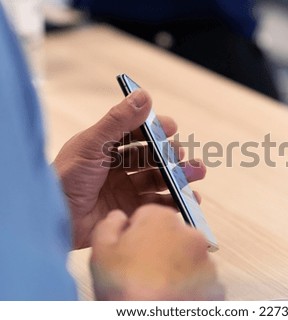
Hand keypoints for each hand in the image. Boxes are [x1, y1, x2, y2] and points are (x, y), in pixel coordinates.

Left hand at [53, 89, 205, 248]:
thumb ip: (118, 120)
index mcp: (105, 147)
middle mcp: (117, 168)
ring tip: (196, 174)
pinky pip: (157, 205)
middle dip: (172, 156)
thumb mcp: (92, 144)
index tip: (172, 127)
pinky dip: (174, 202)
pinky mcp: (129, 211)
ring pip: (158, 180)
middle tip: (184, 156)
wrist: (53, 219)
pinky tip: (187, 199)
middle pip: (151, 158)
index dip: (154, 129)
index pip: (136, 133)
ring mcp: (124, 190)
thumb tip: (144, 95)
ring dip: (179, 176)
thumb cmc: (65, 178)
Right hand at [90, 205, 223, 299]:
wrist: (150, 319)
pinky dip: (187, 287)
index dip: (135, 233)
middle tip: (140, 273)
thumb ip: (110, 224)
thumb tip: (119, 218)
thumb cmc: (125, 288)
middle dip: (157, 248)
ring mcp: (206, 260)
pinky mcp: (215, 284)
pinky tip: (171, 297)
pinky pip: (198, 280)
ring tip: (155, 288)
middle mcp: (190, 234)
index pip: (147, 215)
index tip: (129, 252)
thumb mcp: (101, 251)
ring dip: (174, 268)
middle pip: (169, 235)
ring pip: (185, 258)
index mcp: (162, 219)